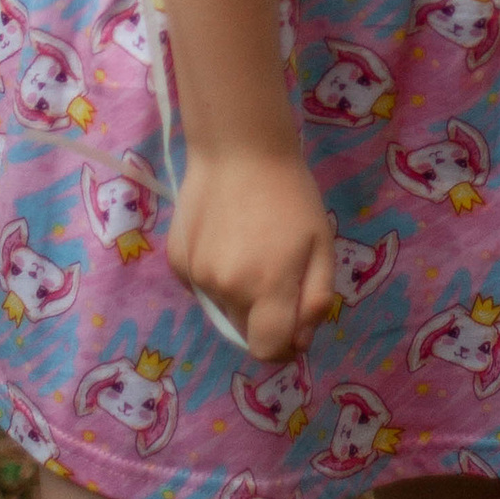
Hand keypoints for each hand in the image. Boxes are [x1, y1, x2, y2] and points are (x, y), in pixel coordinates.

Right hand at [163, 144, 331, 360]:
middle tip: (275, 270)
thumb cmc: (289, 193)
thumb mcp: (322, 242)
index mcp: (268, 288)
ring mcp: (197, 277)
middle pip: (245, 331)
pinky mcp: (176, 262)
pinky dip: (213, 274)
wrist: (238, 148)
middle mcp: (227, 290)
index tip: (292, 320)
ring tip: (248, 246)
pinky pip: (200, 286)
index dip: (283, 343)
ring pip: (222, 307)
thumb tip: (298, 341)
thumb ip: (315, 299)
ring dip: (237, 292)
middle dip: (262, 314)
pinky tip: (223, 236)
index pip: (267, 351)